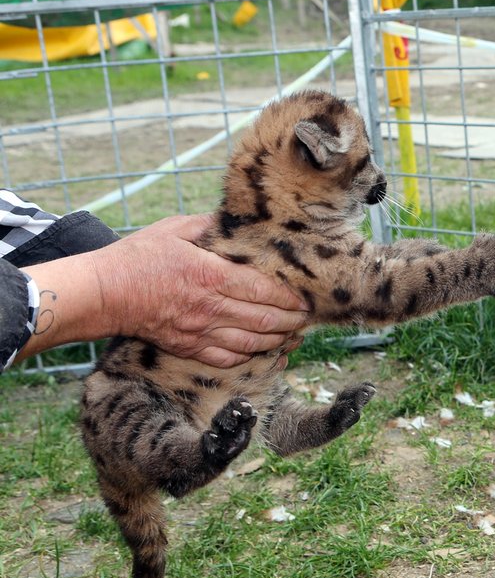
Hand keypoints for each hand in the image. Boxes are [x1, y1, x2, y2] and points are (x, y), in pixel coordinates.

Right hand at [97, 214, 310, 367]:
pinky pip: (229, 358)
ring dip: (279, 340)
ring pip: (253, 342)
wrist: (104, 293)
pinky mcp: (189, 348)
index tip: (306, 298)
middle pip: (265, 319)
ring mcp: (201, 331)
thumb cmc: (138, 257)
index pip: (264, 290)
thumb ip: (210, 225)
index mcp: (212, 275)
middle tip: (308, 319)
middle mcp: (211, 307)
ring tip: (295, 336)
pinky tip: (266, 352)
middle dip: (293, 321)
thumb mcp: (175, 229)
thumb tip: (236, 219)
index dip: (290, 297)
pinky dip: (252, 356)